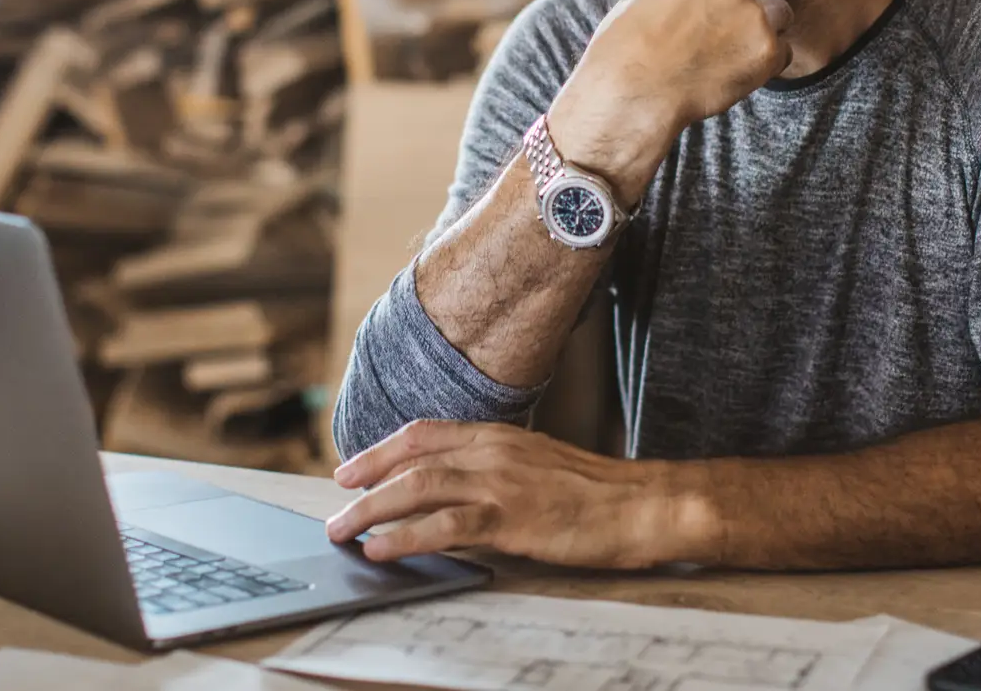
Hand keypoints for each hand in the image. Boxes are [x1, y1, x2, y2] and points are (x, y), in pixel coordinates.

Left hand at [325, 421, 682, 568]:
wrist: (643, 505)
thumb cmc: (599, 492)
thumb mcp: (539, 465)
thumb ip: (498, 469)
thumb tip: (458, 490)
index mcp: (500, 435)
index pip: (426, 433)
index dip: (383, 449)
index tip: (353, 466)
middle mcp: (494, 451)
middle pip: (411, 457)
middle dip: (366, 478)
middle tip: (337, 499)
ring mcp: (501, 483)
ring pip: (418, 487)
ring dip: (372, 508)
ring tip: (344, 529)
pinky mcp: (511, 518)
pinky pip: (445, 526)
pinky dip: (406, 536)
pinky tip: (382, 548)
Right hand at [547, 0, 791, 203]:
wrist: (632, 92)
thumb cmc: (624, 48)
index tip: (706, 8)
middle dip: (744, 7)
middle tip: (718, 36)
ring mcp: (755, 12)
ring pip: (780, 15)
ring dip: (762, 32)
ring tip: (730, 56)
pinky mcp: (769, 49)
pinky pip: (784, 52)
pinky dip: (766, 65)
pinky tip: (735, 75)